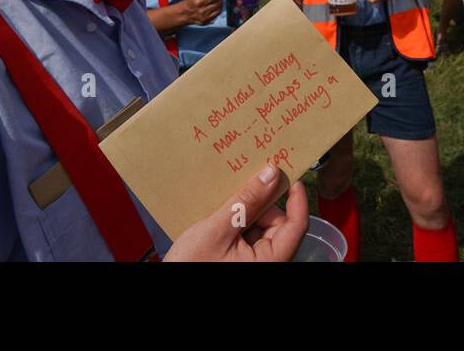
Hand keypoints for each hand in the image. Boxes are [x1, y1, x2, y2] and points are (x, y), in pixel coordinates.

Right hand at [164, 163, 308, 260]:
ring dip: (246, 214)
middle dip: (261, 206)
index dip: (296, 197)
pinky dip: (238, 225)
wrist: (166, 289)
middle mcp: (268, 264)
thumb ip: (246, 201)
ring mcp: (255, 264)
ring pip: (262, 229)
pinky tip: (221, 219)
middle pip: (279, 225)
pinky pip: (248, 238)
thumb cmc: (190, 268)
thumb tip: (271, 175)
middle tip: (241, 190)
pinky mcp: (242, 263)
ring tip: (224, 210)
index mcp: (271, 261)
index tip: (288, 174)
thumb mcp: (218, 230)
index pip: (297, 224)